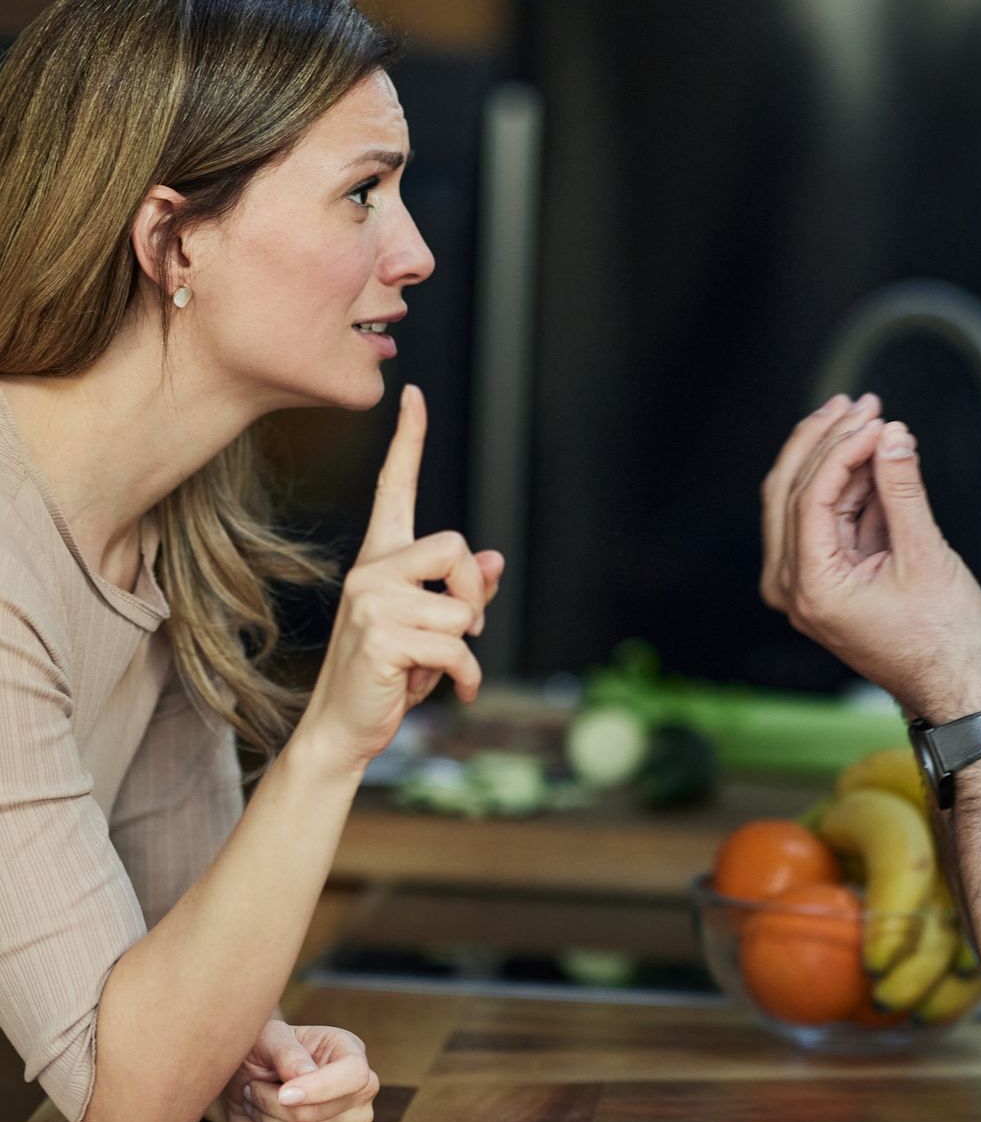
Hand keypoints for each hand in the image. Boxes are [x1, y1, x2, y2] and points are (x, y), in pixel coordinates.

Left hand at [220, 1021, 378, 1121]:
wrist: (253, 1084)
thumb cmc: (265, 1054)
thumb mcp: (270, 1039)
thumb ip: (287, 1052)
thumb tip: (305, 1075)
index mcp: (350, 1052)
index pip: (353, 1075)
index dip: (319, 1088)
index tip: (283, 1094)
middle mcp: (362, 1089)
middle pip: (313, 1114)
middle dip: (270, 1104)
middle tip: (253, 1089)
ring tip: (260, 1106)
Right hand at [298, 384, 504, 771]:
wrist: (344, 727)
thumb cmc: (390, 674)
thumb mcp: (429, 627)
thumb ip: (461, 591)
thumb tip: (494, 560)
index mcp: (381, 559)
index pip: (393, 488)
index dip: (408, 441)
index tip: (412, 394)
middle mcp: (371, 570)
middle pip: (456, 546)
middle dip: (473, 594)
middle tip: (461, 631)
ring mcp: (371, 601)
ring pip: (462, 608)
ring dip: (463, 648)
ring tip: (430, 667)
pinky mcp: (381, 637)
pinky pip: (458, 647)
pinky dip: (464, 677)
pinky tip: (444, 690)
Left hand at [761, 393, 980, 719]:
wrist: (951, 684)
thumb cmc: (940, 639)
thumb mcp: (925, 555)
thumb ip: (904, 491)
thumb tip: (892, 436)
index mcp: (812, 588)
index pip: (810, 497)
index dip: (841, 449)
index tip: (874, 419)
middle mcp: (793, 588)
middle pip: (788, 492)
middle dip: (824, 441)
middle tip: (860, 404)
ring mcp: (800, 585)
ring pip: (799, 501)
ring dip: (832, 458)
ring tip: (870, 420)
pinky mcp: (819, 578)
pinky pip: (820, 520)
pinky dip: (842, 486)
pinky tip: (870, 457)